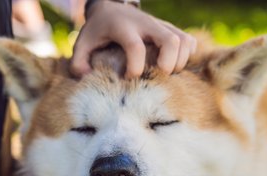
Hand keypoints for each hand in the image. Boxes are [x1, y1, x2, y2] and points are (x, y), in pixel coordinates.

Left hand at [71, 0, 196, 77]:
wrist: (112, 7)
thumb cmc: (98, 30)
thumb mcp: (83, 42)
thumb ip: (78, 61)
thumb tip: (86, 78)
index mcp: (123, 27)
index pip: (135, 47)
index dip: (135, 67)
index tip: (129, 77)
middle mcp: (146, 24)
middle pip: (170, 41)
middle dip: (169, 64)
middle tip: (159, 76)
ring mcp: (161, 25)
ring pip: (184, 41)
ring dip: (180, 62)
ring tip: (166, 73)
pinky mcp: (170, 29)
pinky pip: (188, 41)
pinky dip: (186, 55)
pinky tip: (174, 64)